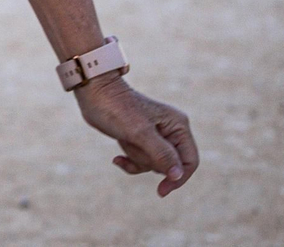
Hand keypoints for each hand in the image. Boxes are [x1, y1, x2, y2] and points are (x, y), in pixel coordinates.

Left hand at [75, 73, 198, 197]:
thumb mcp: (139, 133)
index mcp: (178, 126)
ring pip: (154, 164)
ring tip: (124, 139)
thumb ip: (161, 154)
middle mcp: (171, 131)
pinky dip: (130, 162)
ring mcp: (156, 136)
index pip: (189, 161)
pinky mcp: (141, 139)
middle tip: (133, 142)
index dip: (178, 178)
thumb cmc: (116, 108)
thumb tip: (177, 175)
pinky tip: (116, 159)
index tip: (161, 191)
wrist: (93, 92)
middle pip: (170, 165)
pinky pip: (141, 161)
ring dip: (137, 158)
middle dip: (149, 161)